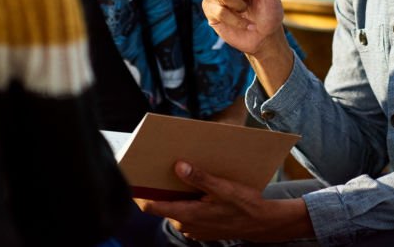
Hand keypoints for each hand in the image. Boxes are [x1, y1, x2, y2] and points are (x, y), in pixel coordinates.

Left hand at [137, 161, 312, 241]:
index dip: (139, 192)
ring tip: (181, 171)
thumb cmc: (244, 205)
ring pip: (175, 207)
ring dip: (176, 192)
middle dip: (161, 186)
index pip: (151, 206)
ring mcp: (192, 228)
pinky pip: (186, 211)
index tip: (133, 176)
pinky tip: (197, 186)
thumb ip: (200, 178)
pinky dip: (187, 199)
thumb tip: (178, 166)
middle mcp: (186, 224)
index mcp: (188, 214)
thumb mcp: (224, 188)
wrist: (261, 223)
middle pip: (163, 203)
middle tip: (161, 164)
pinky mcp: (200, 228)